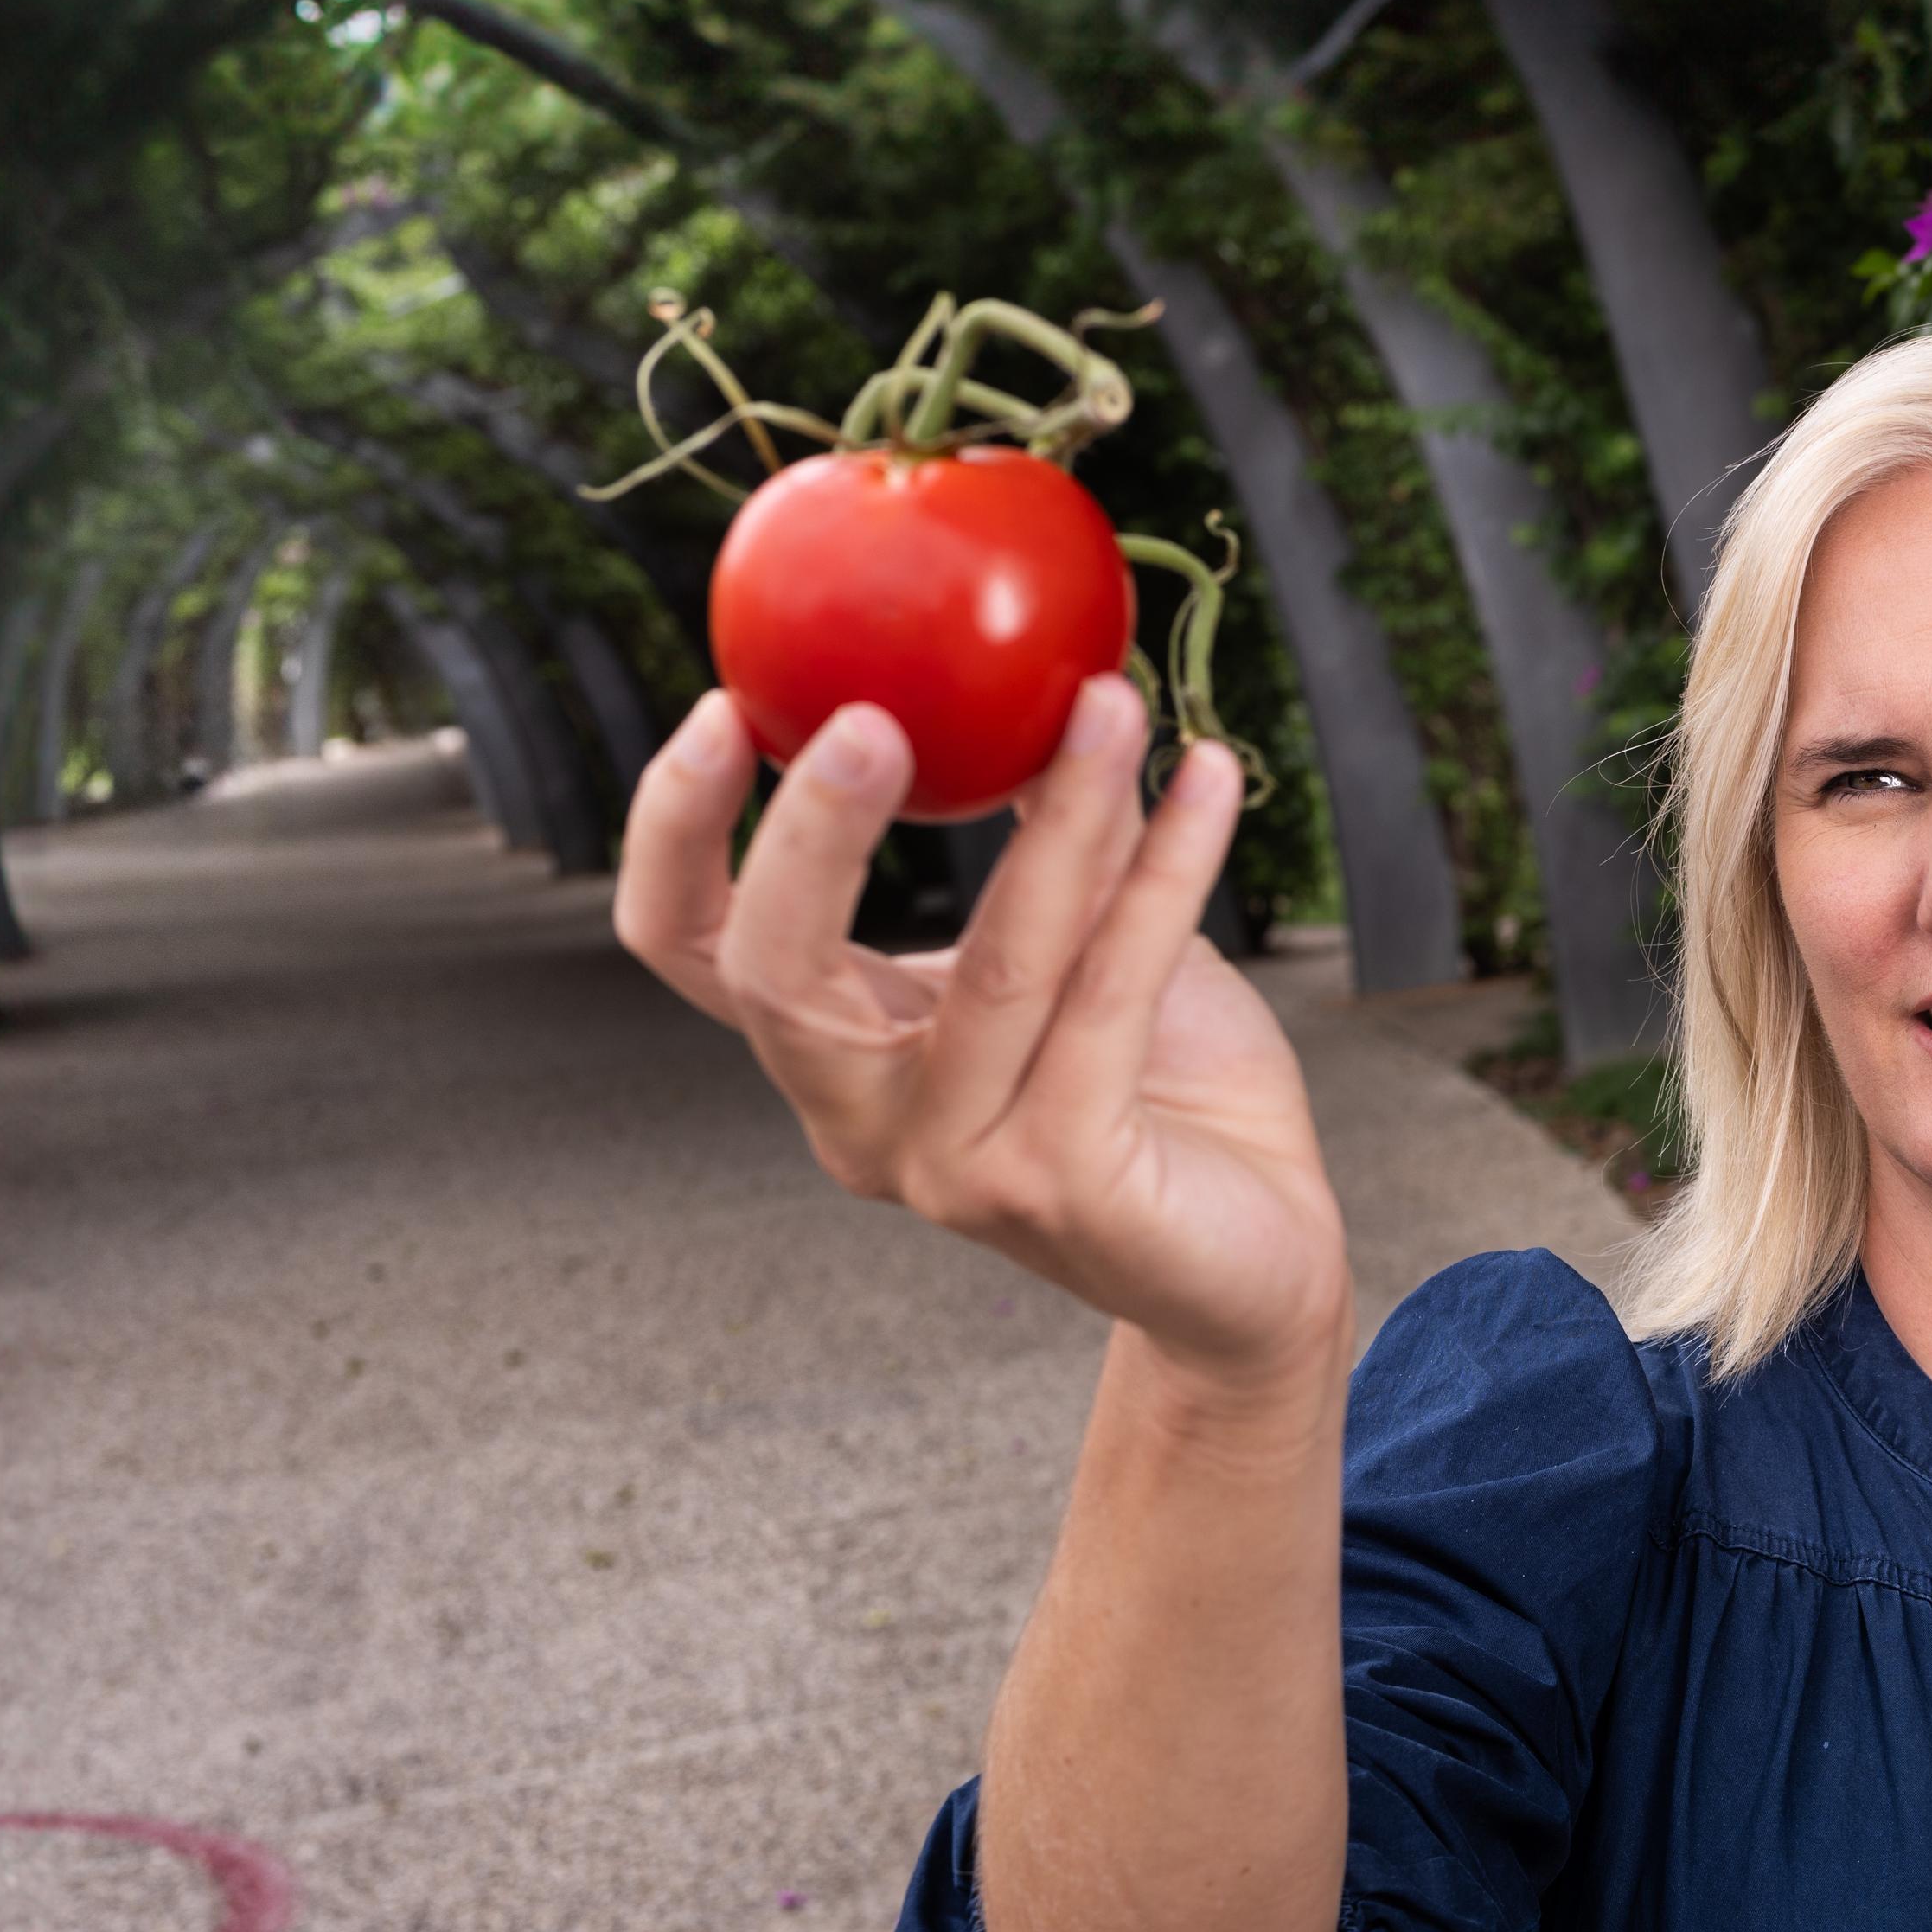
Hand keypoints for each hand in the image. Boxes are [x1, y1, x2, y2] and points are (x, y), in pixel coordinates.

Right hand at [613, 679, 1348, 1392]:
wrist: (1258, 1257)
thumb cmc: (1162, 1093)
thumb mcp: (1081, 941)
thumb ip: (1042, 837)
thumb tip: (1033, 674)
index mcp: (838, 1058)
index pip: (689, 948)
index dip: (673, 833)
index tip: (724, 704)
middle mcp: (867, 1126)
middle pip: (772, 976)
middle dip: (812, 835)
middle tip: (879, 714)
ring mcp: (956, 1168)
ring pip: (992, 963)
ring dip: (1060, 812)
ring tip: (1110, 702)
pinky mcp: (1062, 1186)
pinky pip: (1111, 995)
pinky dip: (1169, 871)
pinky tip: (1210, 782)